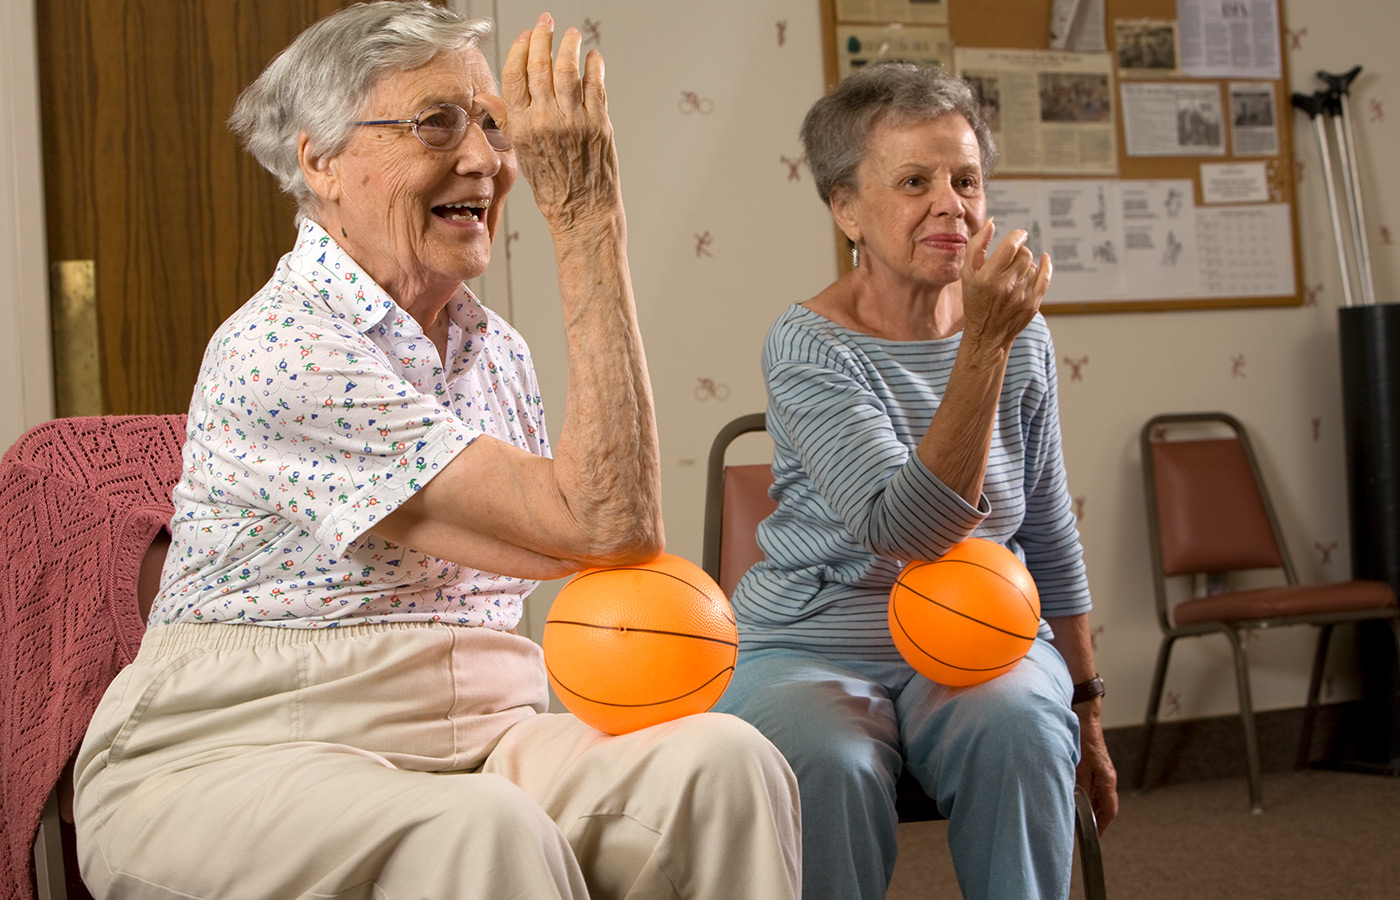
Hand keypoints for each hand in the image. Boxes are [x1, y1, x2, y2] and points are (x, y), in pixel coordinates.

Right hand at [497, 13, 621, 230]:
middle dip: (543, 38)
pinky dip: (594, 67)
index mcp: (522, 126)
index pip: (515, 75)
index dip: (520, 50)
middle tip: (546, 23)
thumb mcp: (521, 152)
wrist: (582, 209)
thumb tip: (484, 98)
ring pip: (568, 70)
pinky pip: (595, 85)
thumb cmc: (551, 184)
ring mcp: (574, 120)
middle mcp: (545, 120)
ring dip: (569, 46)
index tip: (526, 35)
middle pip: (540, 66)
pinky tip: (592, 58)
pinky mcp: (599, 123)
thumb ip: (506, 120)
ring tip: (571, 35)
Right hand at [960, 219, 1050, 349]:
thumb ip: (976, 245)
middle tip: (1012, 258)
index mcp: (987, 277)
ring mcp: (1021, 296)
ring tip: (1015, 273)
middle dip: (1020, 251)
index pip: (1010, 246)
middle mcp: (1005, 286)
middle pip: (1024, 254)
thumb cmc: (975, 301)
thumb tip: (992, 223)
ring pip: (1033, 265)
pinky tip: (1044, 260)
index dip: (1017, 235)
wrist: (987, 334)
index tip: (1019, 234)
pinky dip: (1046, 266)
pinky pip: (1045, 277)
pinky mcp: (1033, 303)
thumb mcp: (967, 274)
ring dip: (1026, 263)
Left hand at [1075, 704, 1118, 833]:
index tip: (1094, 835)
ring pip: (1098, 794)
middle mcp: (1108, 777)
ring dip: (1089, 805)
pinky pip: (1093, 784)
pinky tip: (1074, 793)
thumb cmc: (1083, 738)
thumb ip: (1081, 789)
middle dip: (1095, 817)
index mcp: (1108, 780)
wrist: (1083, 715)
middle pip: (1105, 804)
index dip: (1102, 825)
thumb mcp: (1079, 767)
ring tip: (1076, 813)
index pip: (1110, 810)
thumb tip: (1079, 807)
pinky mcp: (1095, 764)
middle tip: (1082, 827)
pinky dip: (1085, 792)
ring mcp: (1102, 770)